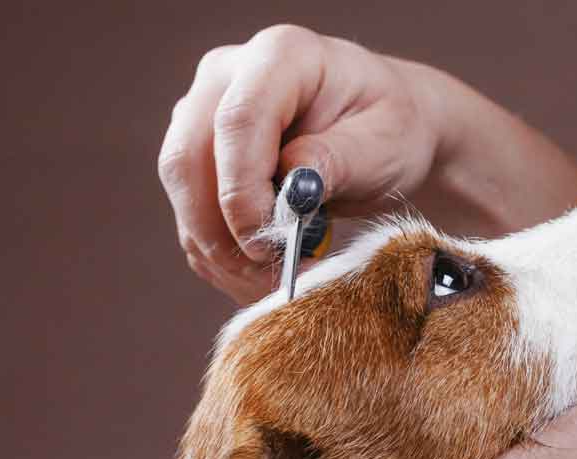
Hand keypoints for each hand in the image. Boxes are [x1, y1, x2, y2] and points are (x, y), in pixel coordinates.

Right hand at [158, 25, 445, 300]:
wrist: (385, 132)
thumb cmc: (393, 129)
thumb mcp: (386, 143)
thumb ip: (339, 159)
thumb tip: (292, 185)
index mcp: (281, 56)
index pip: (235, 121)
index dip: (242, 190)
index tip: (269, 243)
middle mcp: (228, 77)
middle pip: (189, 160)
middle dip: (224, 234)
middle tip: (273, 279)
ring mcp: (204, 116)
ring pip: (184, 197)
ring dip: (223, 256)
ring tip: (277, 284)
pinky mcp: (199, 159)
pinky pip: (192, 219)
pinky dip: (222, 259)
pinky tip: (262, 276)